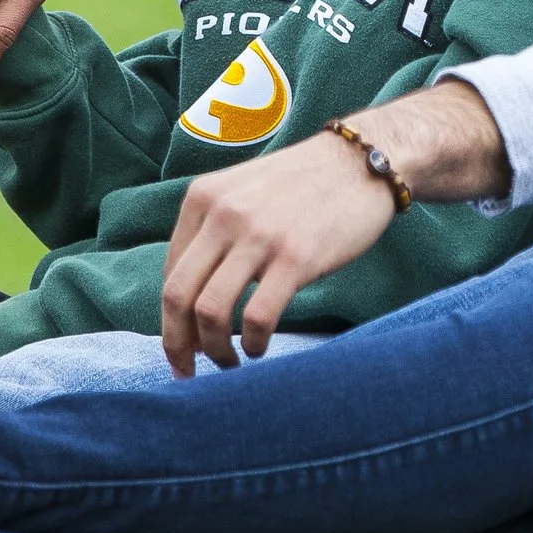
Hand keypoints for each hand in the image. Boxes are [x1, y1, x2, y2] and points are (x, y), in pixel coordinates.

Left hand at [159, 144, 396, 371]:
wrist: (362, 162)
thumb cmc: (305, 183)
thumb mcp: (243, 190)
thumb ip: (214, 230)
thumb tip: (195, 297)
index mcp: (203, 198)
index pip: (171, 273)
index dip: (173, 318)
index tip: (185, 342)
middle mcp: (223, 215)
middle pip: (178, 296)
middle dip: (177, 344)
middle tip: (187, 371)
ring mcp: (260, 236)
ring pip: (211, 311)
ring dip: (215, 349)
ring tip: (229, 362)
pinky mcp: (296, 258)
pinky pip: (258, 317)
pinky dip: (254, 343)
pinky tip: (260, 347)